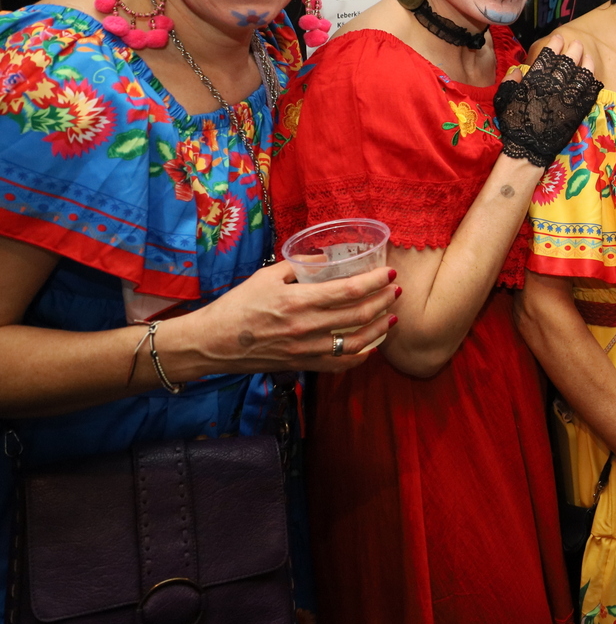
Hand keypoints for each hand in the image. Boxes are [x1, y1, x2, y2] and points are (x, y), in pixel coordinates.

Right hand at [174, 262, 398, 376]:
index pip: (348, 291)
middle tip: (396, 290)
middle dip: (384, 301)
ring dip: (380, 329)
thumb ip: (298, 265)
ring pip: (356, 343)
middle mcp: (306, 328)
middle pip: (359, 315)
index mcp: (298, 302)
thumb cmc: (236, 306)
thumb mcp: (265, 277)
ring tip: (392, 316)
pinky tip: (372, 346)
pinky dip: (361, 357)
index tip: (390, 272)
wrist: (212, 343)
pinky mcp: (302, 365)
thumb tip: (327, 258)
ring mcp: (306, 350)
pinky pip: (339, 365)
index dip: (374, 281)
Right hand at [496, 34, 601, 165]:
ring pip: (580, 76)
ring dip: (585, 63)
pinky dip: (591, 83)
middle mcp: (553, 86)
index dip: (554, 46)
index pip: (547, 58)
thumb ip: (510, 82)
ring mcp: (567, 98)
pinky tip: (593, 76)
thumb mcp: (504, 99)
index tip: (559, 38)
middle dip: (572, 51)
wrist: (528, 148)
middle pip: (566, 63)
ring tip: (588, 55)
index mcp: (535, 82)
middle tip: (577, 43)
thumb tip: (518, 71)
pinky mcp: (577, 111)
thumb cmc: (515, 123)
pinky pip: (587, 93)